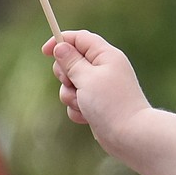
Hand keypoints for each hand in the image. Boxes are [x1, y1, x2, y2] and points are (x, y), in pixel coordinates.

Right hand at [43, 30, 150, 153]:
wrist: (130, 135)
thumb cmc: (111, 104)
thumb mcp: (87, 78)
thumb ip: (71, 61)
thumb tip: (61, 46)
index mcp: (105, 56)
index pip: (80, 38)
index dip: (61, 41)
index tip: (45, 52)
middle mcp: (104, 69)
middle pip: (71, 61)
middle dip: (65, 75)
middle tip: (72, 84)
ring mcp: (100, 88)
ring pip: (71, 85)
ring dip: (70, 96)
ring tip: (83, 105)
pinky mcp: (97, 105)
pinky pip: (77, 102)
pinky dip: (77, 109)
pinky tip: (87, 118)